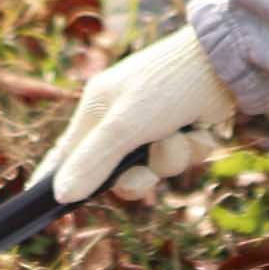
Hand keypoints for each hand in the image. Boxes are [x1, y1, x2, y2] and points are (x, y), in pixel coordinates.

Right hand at [45, 27, 234, 203]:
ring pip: (154, 167)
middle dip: (137, 177)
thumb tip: (59, 195)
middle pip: (115, 173)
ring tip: (179, 134)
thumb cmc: (166, 85)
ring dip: (171, 158)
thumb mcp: (124, 126)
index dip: (56, 179)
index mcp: (96, 108)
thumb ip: (93, 161)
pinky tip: (201, 128)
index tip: (45, 207)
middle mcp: (121, 117)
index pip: (67, 152)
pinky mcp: (182, 127)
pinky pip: (181, 157)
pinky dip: (193, 148)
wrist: (224, 63)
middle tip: (145, 177)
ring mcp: (153, 123)